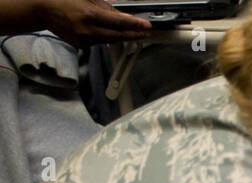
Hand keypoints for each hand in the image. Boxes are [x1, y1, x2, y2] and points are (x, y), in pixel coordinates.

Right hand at [35, 0, 151, 44]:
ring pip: (109, 40)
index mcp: (88, 15)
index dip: (134, 25)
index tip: (147, 26)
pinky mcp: (81, 46)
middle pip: (117, 35)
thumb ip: (107, 8)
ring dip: (121, 35)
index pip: (118, 22)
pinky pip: (99, 42)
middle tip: (146, 31)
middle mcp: (87, 30)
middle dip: (134, 34)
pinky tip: (107, 30)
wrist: (42, 9)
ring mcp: (83, 40)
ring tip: (132, 30)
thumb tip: (126, 16)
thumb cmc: (64, 0)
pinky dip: (106, 36)